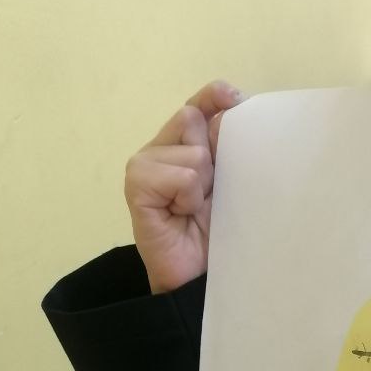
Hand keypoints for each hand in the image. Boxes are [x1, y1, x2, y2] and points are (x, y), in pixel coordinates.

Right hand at [125, 80, 245, 293]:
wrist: (200, 274)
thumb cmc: (218, 229)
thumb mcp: (231, 179)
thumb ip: (226, 143)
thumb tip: (228, 108)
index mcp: (183, 143)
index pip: (198, 106)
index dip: (214, 96)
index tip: (234, 98)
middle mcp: (160, 149)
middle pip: (192, 119)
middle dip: (213, 154)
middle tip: (211, 190)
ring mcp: (143, 166)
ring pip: (192, 152)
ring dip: (203, 183)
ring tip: (195, 208)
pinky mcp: (136, 187)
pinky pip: (179, 175)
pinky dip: (188, 195)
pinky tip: (180, 214)